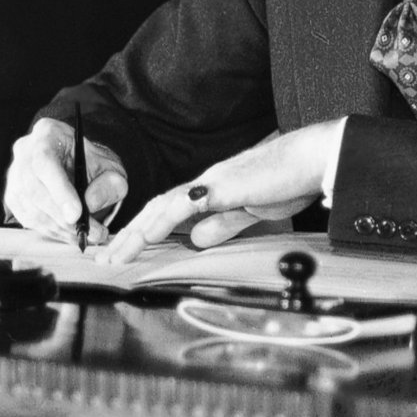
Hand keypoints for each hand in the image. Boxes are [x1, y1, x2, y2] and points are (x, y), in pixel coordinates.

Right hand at [4, 117, 129, 245]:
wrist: (77, 164)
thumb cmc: (92, 163)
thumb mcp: (110, 167)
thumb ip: (109, 183)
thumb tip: (90, 202)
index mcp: (47, 133)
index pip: (45, 161)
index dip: (59, 190)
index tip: (77, 214)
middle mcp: (25, 152)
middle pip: (35, 189)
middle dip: (63, 217)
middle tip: (90, 232)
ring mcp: (15, 175)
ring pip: (32, 208)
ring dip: (60, 228)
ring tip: (87, 235)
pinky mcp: (13, 197)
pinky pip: (29, 219)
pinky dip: (52, 231)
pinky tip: (70, 233)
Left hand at [99, 120, 339, 264]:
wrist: (311, 159)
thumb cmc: (287, 182)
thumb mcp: (249, 212)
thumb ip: (223, 224)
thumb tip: (196, 239)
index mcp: (211, 190)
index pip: (168, 211)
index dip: (144, 230)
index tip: (126, 251)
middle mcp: (205, 183)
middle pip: (156, 208)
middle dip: (130, 234)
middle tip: (106, 257)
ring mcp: (212, 182)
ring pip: (163, 206)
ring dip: (137, 231)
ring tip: (117, 253)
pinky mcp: (223, 185)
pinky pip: (187, 203)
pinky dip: (164, 219)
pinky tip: (149, 234)